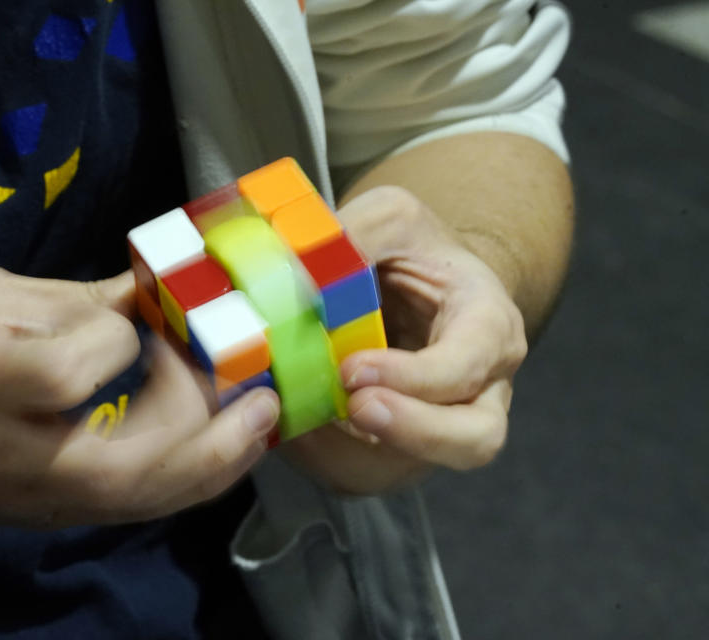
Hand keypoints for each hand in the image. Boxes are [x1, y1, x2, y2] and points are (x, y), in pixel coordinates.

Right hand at [0, 267, 277, 538]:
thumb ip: (71, 302)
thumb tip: (148, 295)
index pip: (90, 357)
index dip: (121, 325)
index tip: (131, 305)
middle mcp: (26, 459)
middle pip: (148, 458)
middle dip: (219, 415)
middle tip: (260, 374)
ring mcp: (43, 500)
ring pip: (154, 496)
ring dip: (222, 457)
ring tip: (261, 417)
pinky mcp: (53, 515)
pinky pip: (138, 506)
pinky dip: (190, 478)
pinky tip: (219, 447)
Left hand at [282, 186, 526, 493]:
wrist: (413, 277)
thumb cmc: (411, 248)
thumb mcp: (390, 218)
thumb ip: (357, 234)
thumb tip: (300, 268)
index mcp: (488, 324)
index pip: (468, 365)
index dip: (414, 377)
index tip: (353, 370)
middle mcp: (483, 382)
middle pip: (475, 437)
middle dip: (415, 432)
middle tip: (356, 408)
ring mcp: (450, 418)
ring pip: (427, 463)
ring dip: (372, 450)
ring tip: (324, 418)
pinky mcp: (408, 440)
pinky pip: (382, 465)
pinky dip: (342, 455)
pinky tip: (306, 426)